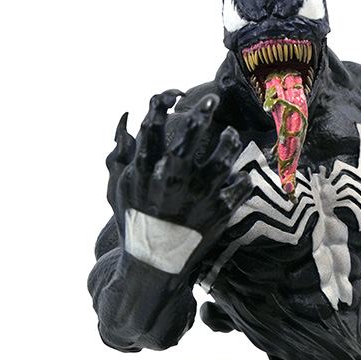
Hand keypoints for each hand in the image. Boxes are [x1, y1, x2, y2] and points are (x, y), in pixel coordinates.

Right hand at [106, 90, 251, 250]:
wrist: (154, 264)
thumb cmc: (135, 223)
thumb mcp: (118, 190)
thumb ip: (120, 155)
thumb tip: (126, 119)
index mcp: (145, 170)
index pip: (152, 126)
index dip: (162, 103)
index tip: (173, 95)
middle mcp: (172, 178)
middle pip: (190, 134)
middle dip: (202, 112)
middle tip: (212, 100)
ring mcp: (198, 194)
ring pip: (224, 156)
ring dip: (230, 141)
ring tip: (231, 136)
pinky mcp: (219, 211)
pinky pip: (240, 184)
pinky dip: (242, 178)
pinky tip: (239, 175)